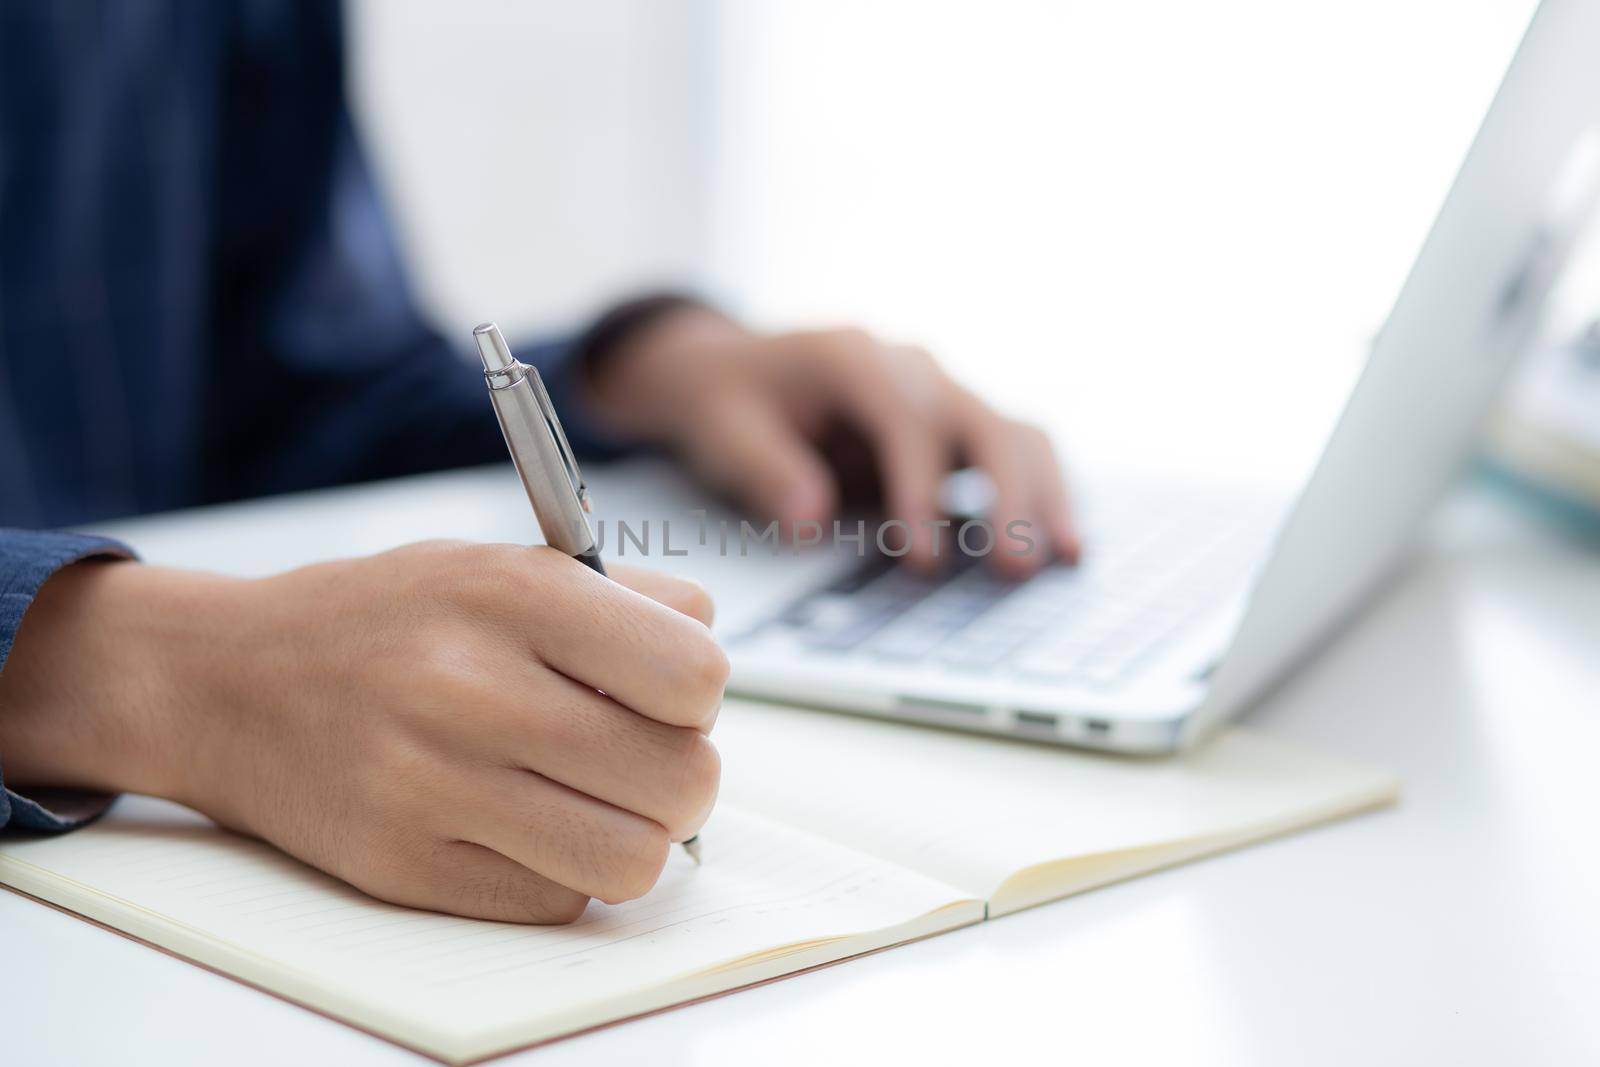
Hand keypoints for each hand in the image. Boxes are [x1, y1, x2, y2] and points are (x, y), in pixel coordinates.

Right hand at [0, 545, 726, 922]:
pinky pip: (556, 902)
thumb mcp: (497, 563)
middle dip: (681, 774)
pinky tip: (524, 827)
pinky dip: (562, 874)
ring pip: (632, 861)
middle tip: (640, 757)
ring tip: (594, 800)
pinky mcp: (404, 867)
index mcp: (512, 596)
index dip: (698, 694)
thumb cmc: (382, 620)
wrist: (224, 680)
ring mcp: (433, 787)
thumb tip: (709, 678)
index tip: (669, 695)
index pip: (695, 676)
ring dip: (635, 836)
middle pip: (681, 780)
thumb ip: (622, 601)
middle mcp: (472, 690)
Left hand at [587, 308, 1079, 575]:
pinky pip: (1012, 450)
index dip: (919, 489)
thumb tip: (809, 520)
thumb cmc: (726, 400)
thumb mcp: (722, 430)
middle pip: (979, 420)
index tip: (923, 557)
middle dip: (1004, 494)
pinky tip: (1061, 540)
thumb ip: (764, 470)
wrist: (729, 369)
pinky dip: (1040, 491)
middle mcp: (910, 366)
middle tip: (1013, 565)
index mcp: (852, 357)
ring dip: (1042, 493)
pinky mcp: (953, 424)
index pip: (904, 420)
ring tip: (1061, 556)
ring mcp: (940, 392)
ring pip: (1014, 432)